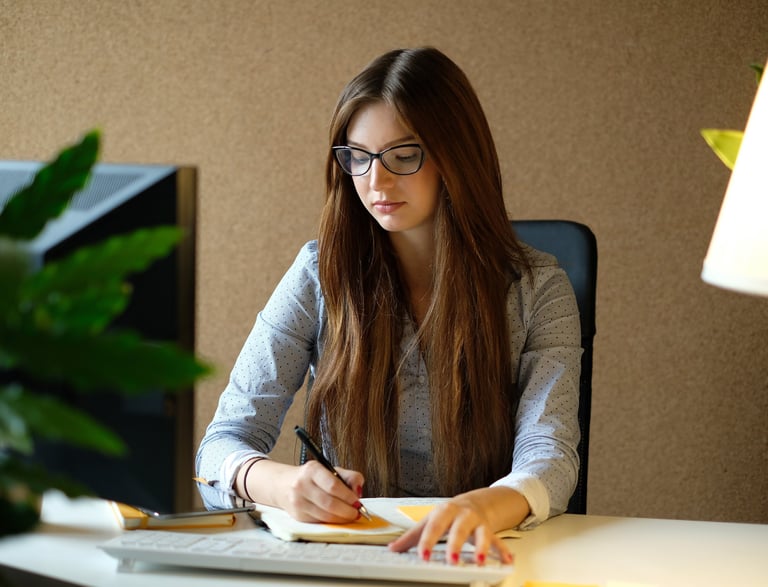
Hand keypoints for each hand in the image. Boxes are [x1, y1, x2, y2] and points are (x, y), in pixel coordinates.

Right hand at [277, 460, 364, 523]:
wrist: (283, 485)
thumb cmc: (311, 478)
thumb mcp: (330, 470)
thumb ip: (350, 477)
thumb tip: (358, 491)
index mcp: (312, 470)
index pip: (333, 486)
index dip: (349, 497)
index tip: (358, 502)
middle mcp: (302, 485)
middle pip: (330, 503)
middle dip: (347, 511)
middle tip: (357, 513)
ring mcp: (298, 502)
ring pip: (325, 515)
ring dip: (342, 518)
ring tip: (350, 516)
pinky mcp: (298, 515)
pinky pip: (320, 521)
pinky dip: (332, 522)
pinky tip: (337, 518)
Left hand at [388, 487, 523, 564]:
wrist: (474, 502)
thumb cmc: (449, 514)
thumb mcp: (430, 521)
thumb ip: (412, 536)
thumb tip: (392, 549)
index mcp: (444, 512)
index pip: (434, 527)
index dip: (427, 541)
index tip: (422, 555)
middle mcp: (462, 516)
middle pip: (458, 529)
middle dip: (455, 544)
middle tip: (451, 560)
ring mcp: (478, 523)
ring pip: (481, 534)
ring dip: (482, 548)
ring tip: (480, 562)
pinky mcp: (490, 531)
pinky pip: (499, 541)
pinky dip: (504, 551)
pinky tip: (507, 561)